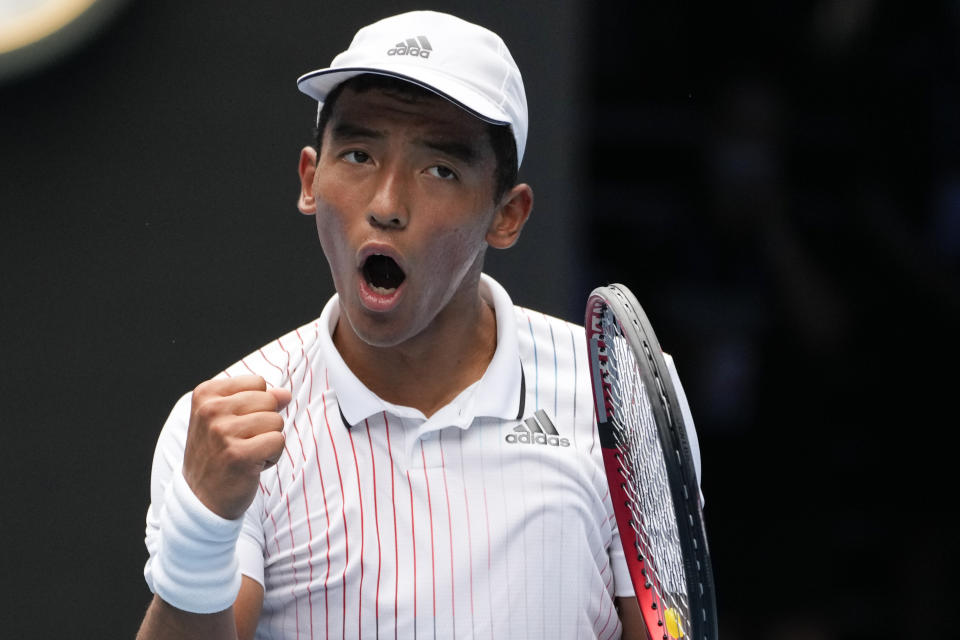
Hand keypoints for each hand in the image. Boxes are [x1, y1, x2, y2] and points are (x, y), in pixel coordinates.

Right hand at [182, 375, 291, 519]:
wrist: (201, 497)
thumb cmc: (219, 454)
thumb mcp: (229, 419)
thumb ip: (257, 400)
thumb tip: (285, 394)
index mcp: (205, 394)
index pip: (257, 383)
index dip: (257, 405)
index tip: (236, 425)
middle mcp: (211, 410)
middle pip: (269, 400)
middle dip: (265, 423)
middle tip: (242, 443)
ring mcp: (223, 432)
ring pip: (276, 421)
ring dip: (268, 441)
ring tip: (247, 454)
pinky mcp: (239, 455)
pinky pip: (278, 441)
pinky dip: (272, 456)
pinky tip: (253, 465)